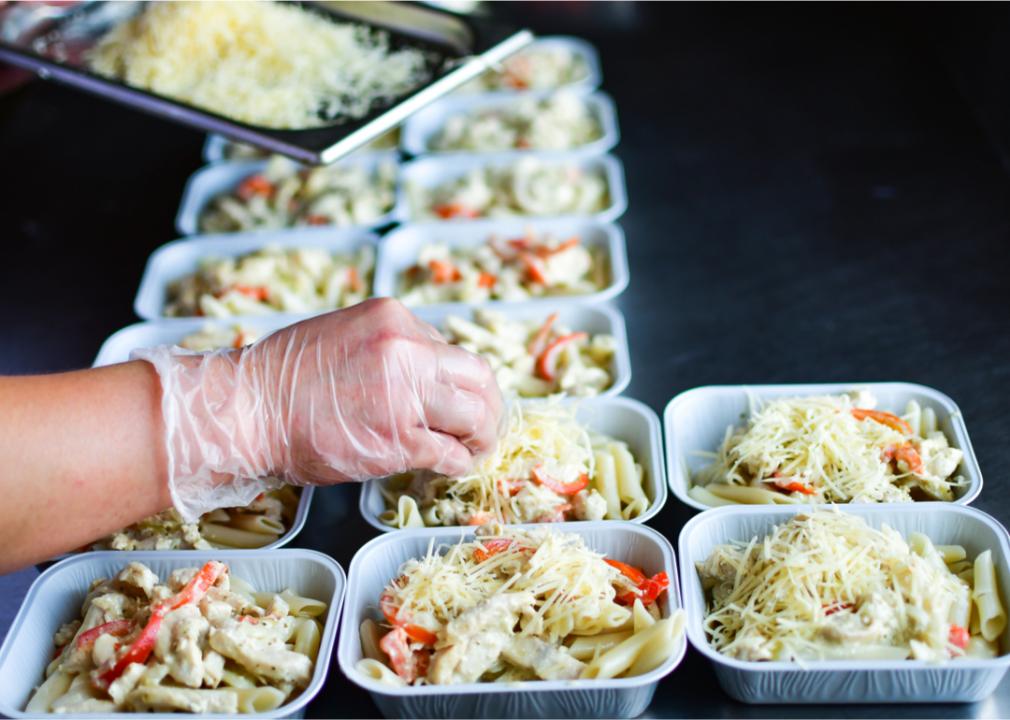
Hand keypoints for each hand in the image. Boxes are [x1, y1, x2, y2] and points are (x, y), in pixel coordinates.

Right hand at [135, 298, 502, 519]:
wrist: (247, 411)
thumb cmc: (283, 377)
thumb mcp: (344, 333)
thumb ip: (389, 346)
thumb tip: (424, 371)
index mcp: (394, 319)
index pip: (452, 350)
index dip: (459, 381)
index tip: (459, 399)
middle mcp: (406, 350)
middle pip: (478, 377)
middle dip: (488, 405)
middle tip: (484, 426)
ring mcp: (405, 396)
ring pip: (475, 415)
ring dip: (481, 436)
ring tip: (474, 449)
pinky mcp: (398, 441)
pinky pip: (449, 453)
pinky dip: (458, 463)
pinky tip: (451, 467)